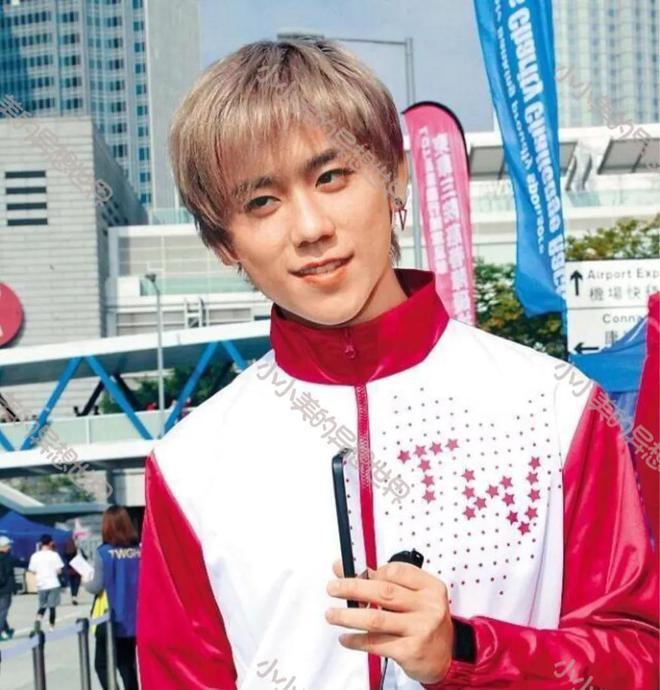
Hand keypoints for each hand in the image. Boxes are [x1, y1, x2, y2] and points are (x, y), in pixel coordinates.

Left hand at [325, 559, 452, 684]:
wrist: (446, 655)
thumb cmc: (425, 620)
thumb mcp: (412, 596)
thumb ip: (379, 580)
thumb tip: (342, 567)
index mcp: (429, 587)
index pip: (397, 571)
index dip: (372, 572)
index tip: (354, 575)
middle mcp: (427, 607)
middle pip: (383, 593)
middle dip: (352, 588)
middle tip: (333, 588)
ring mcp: (420, 629)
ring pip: (376, 619)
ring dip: (348, 616)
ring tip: (332, 614)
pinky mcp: (410, 651)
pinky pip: (376, 643)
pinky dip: (356, 640)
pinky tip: (346, 637)